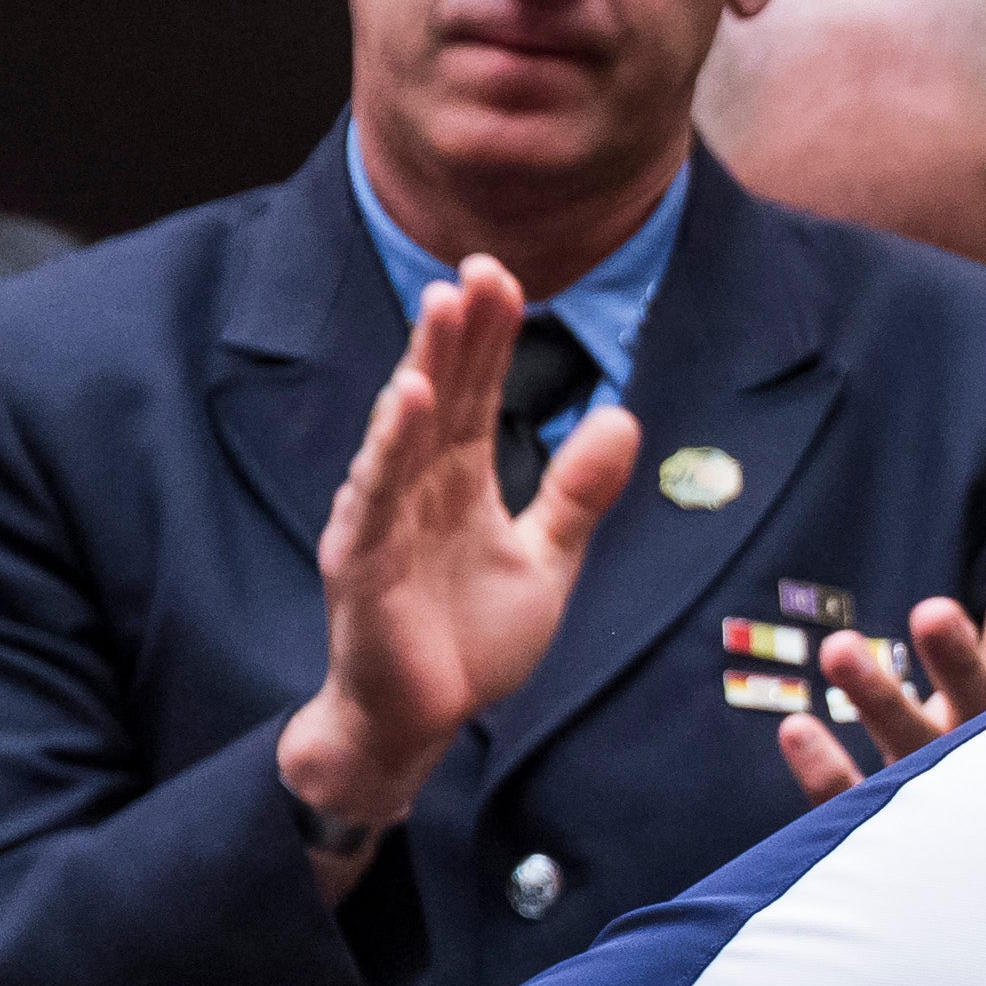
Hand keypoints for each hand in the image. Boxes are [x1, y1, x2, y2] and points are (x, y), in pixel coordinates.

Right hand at [279, 256, 636, 874]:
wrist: (419, 721)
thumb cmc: (469, 639)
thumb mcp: (546, 559)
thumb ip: (579, 492)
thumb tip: (623, 416)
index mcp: (458, 481)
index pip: (477, 393)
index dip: (491, 338)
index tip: (508, 277)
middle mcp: (416, 486)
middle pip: (443, 393)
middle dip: (460, 330)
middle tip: (480, 264)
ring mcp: (383, 518)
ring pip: (407, 429)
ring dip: (425, 365)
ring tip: (443, 305)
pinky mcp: (362, 559)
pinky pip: (379, 492)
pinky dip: (394, 444)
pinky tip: (410, 397)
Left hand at [778, 528, 985, 803]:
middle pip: (979, 703)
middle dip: (958, 661)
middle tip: (933, 613)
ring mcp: (939, 794)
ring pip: (909, 745)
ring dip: (875, 697)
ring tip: (835, 649)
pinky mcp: (886, 829)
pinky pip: (851, 802)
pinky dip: (826, 771)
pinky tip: (794, 729)